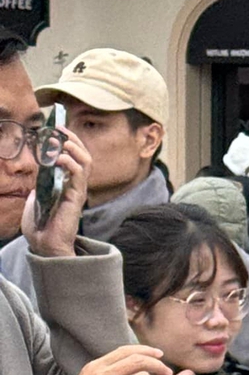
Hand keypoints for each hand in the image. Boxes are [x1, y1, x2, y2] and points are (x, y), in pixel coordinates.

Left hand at [21, 128, 90, 256]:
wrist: (44, 245)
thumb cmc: (40, 226)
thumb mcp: (36, 197)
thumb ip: (40, 184)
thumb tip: (38, 173)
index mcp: (67, 184)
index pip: (75, 158)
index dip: (68, 142)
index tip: (55, 130)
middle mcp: (75, 186)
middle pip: (84, 156)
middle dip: (73, 139)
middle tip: (59, 129)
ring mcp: (77, 191)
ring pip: (86, 162)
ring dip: (74, 147)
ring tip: (61, 140)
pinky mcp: (76, 197)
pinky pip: (78, 174)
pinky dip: (70, 162)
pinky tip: (59, 158)